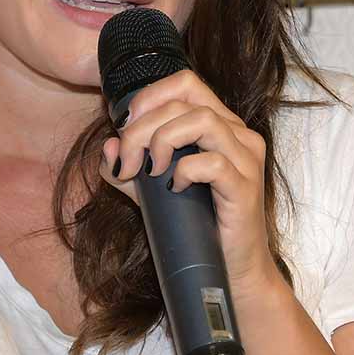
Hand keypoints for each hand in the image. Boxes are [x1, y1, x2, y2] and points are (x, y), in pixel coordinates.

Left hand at [99, 69, 281, 297]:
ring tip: (151, 170)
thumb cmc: (195, 224)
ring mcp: (246, 159)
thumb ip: (128, 166)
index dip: (149, 97)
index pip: (185, 83)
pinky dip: (183, 171)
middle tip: (128, 161)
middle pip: (184, 101)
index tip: (126, 127)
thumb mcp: (150, 190)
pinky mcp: (246, 187)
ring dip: (163, 141)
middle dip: (142, 128)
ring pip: (202, 120)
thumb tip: (107, 146)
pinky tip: (173, 188)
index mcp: (221, 124)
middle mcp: (238, 133)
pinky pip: (212, 163)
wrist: (232, 272)